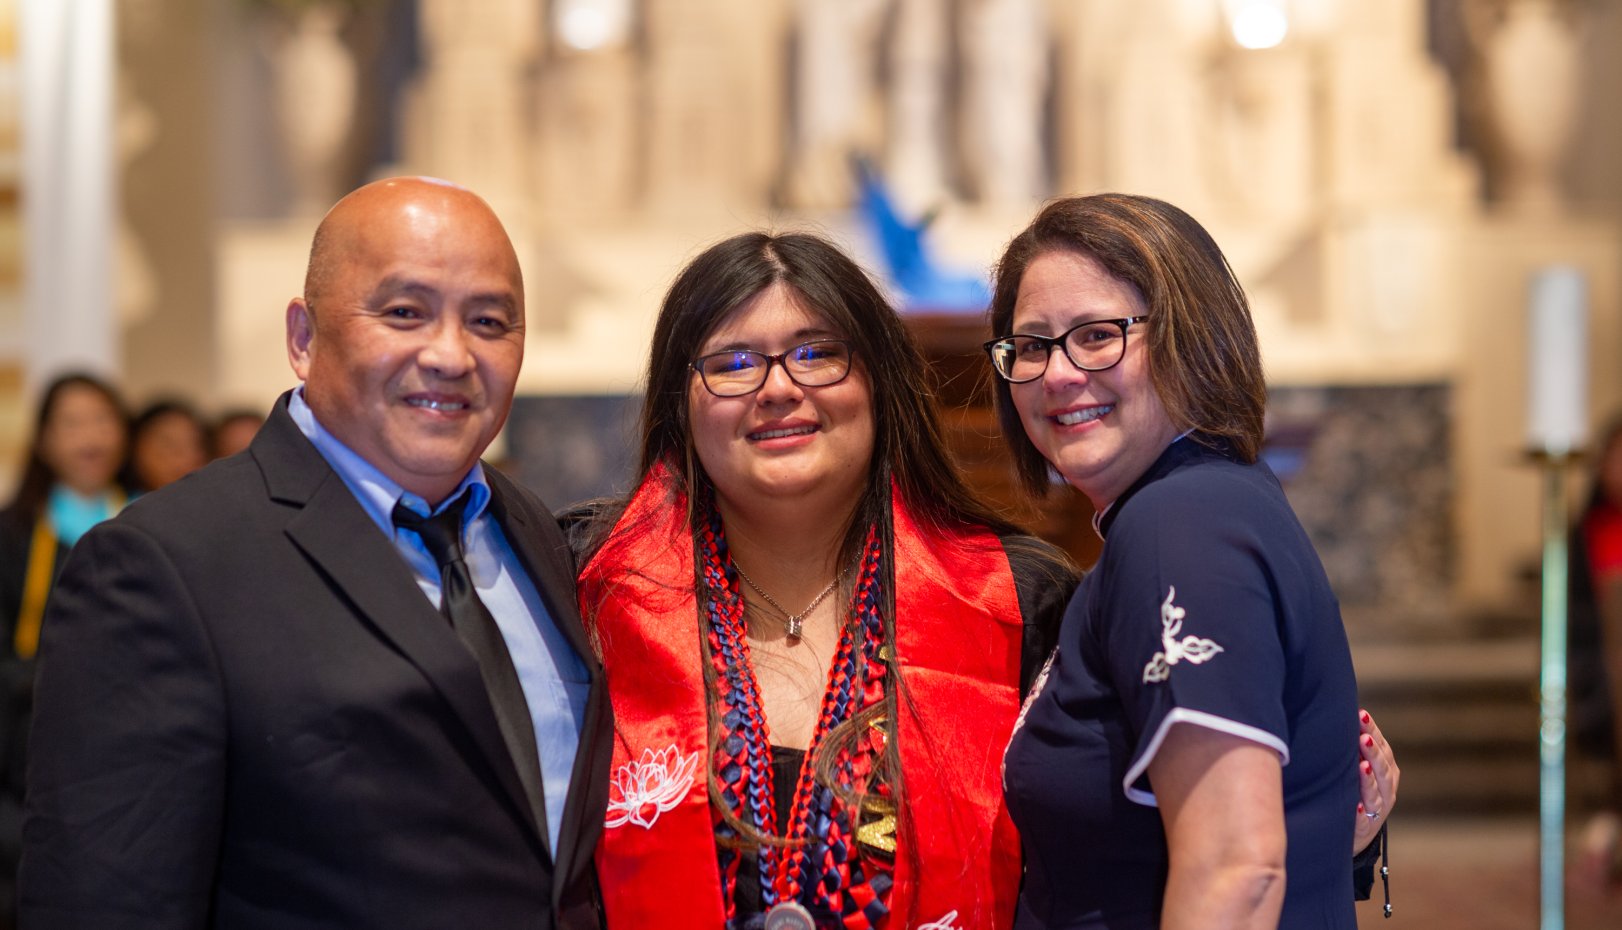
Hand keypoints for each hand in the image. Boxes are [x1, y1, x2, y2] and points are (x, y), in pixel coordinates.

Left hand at [1354, 708, 1398, 853]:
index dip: (1374, 732)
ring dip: (1369, 780)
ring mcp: (1377, 811)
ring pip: (1376, 794)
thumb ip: (1355, 747)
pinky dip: (1360, 815)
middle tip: (1362, 736)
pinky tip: (1355, 806)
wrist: (1355, 833)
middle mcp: (1386, 790)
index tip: (1361, 715)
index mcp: (1386, 772)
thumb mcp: (1358, 767)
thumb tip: (1338, 711)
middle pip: (1383, 769)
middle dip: (1373, 752)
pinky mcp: (1364, 830)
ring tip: (1362, 766)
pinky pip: (1364, 823)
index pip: (1383, 749)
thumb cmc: (1355, 791)